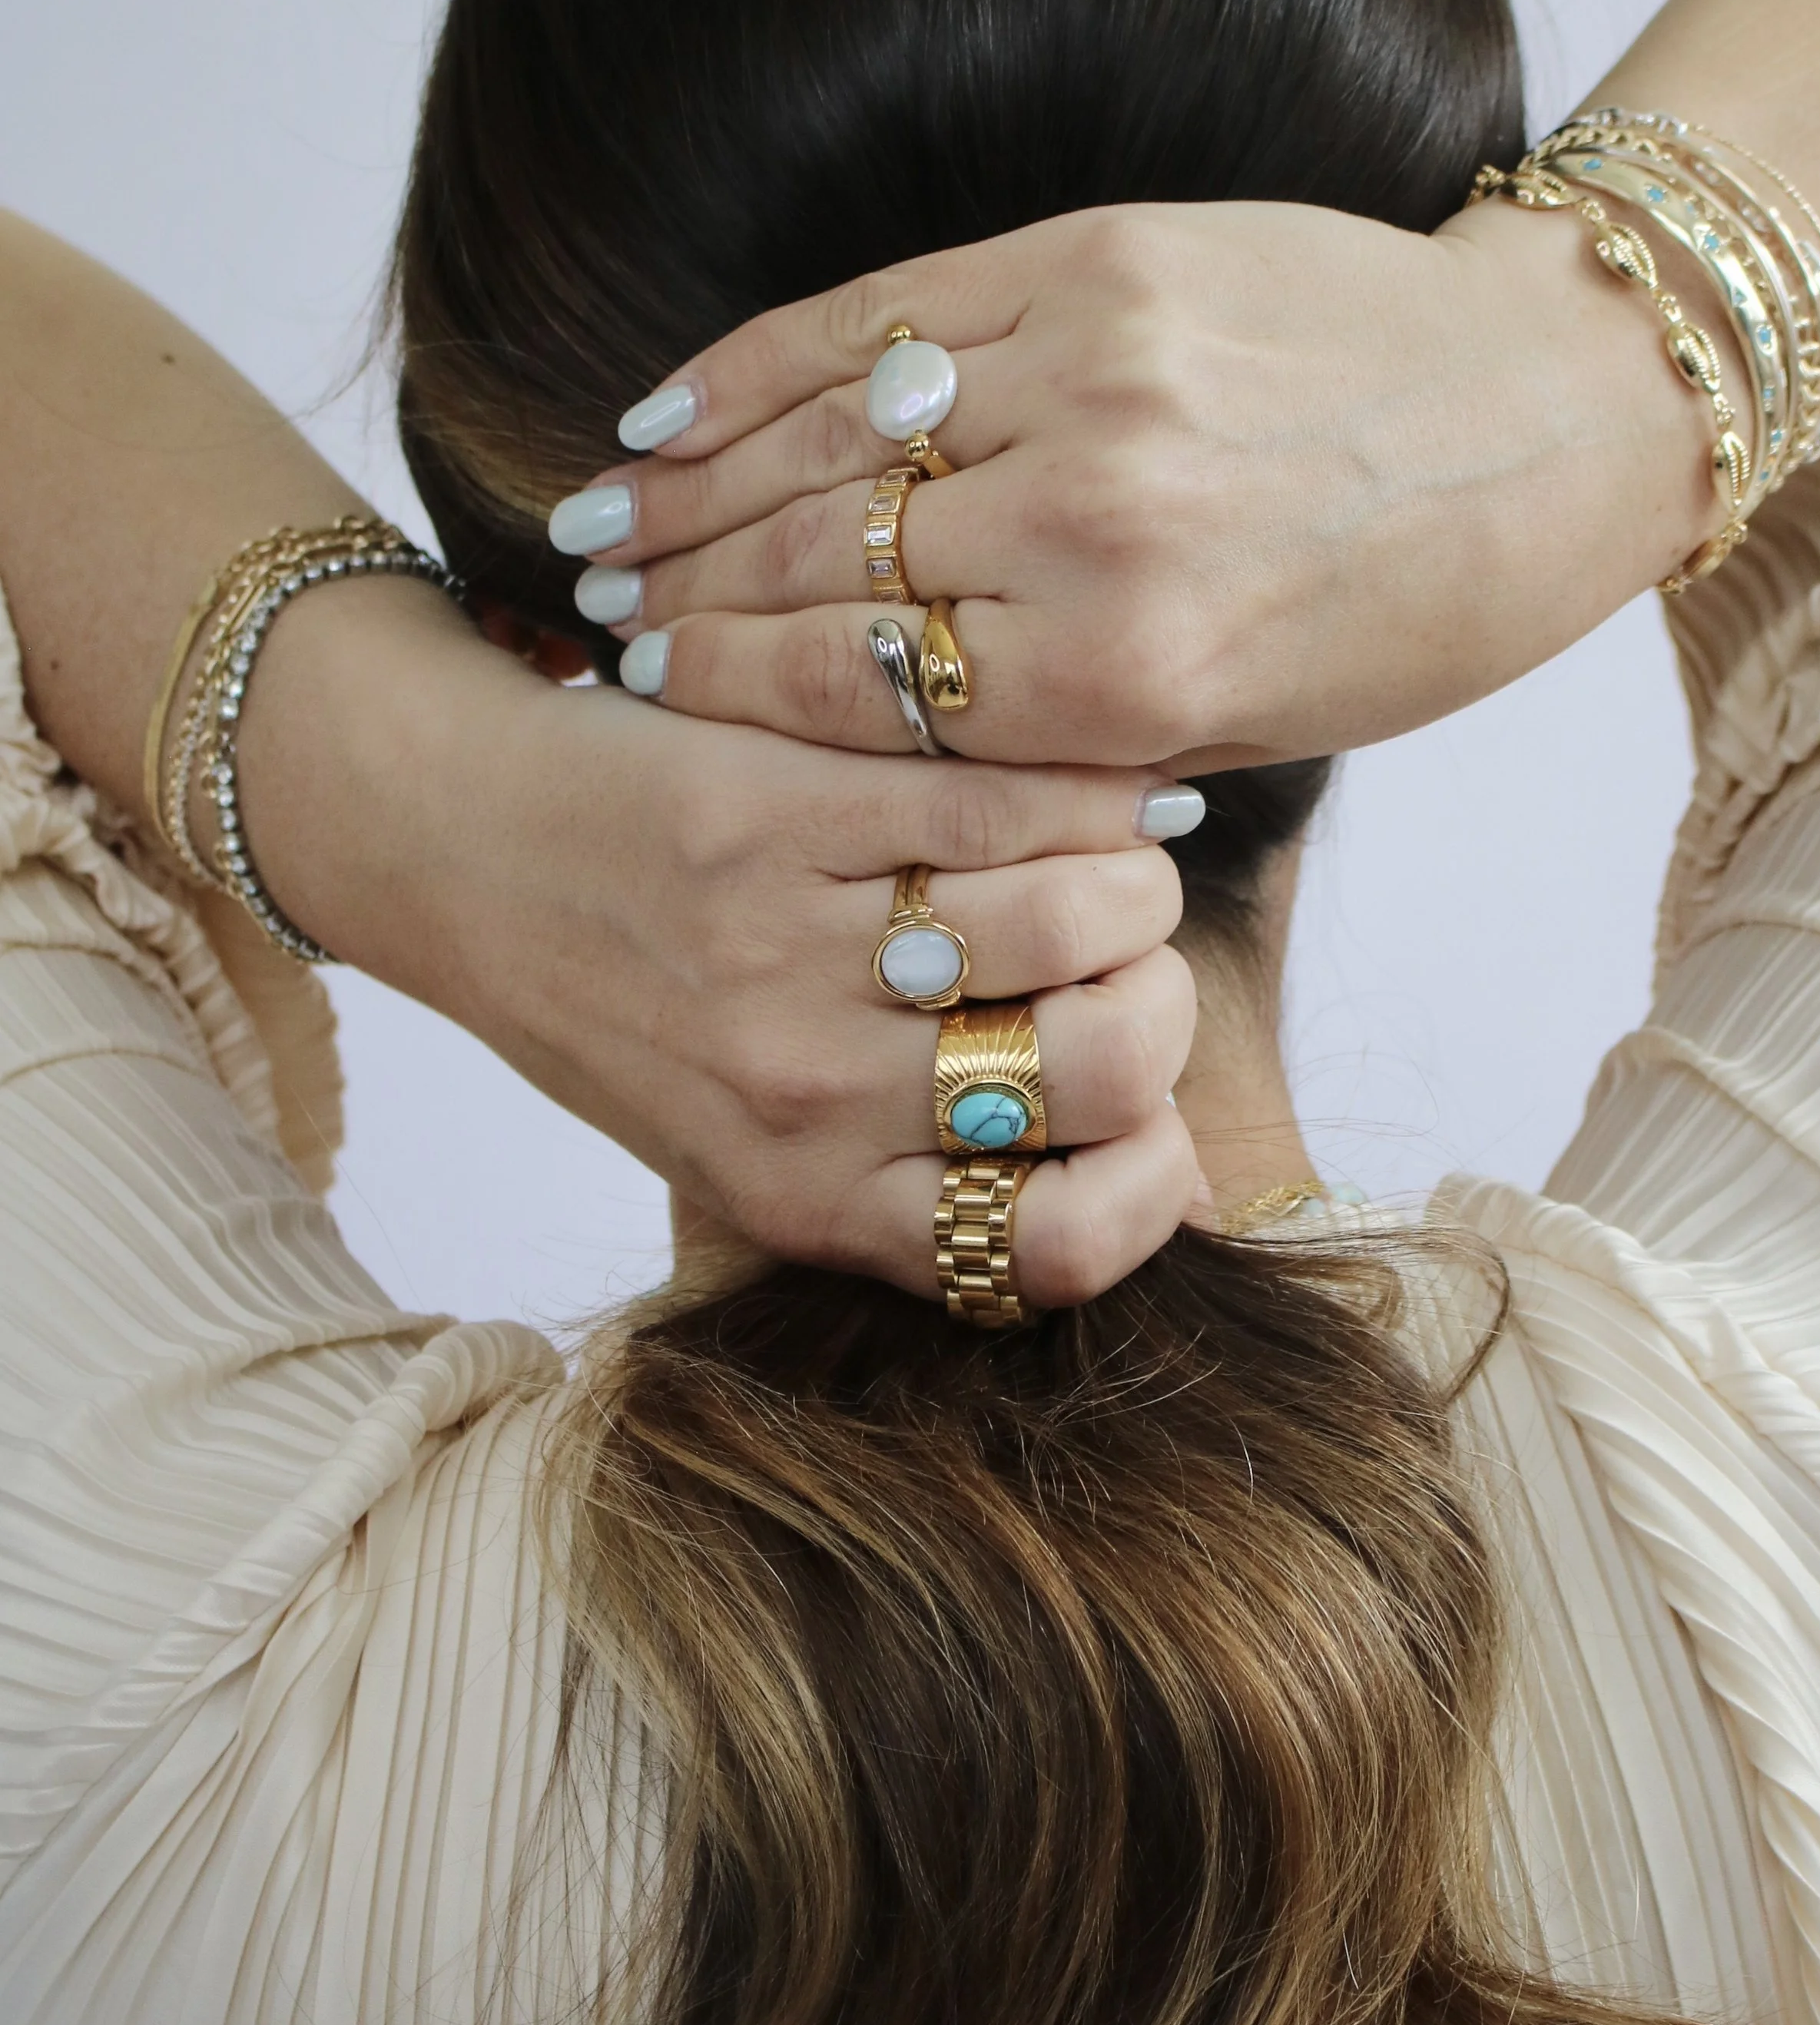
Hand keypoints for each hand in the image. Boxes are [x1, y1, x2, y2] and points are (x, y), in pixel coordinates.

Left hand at [239, 574, 1205, 1302]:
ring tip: (1088, 848)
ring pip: (1082, 914)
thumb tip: (1161, 1153)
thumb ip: (916, 1177)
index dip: (1151, 1174)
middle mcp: (800, 1094)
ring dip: (1123, 870)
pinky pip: (1007, 798)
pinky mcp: (774, 807)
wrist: (454, 844)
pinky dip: (1068, 781)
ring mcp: (785, 951)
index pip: (1063, 1247)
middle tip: (1112, 952)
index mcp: (807, 1200)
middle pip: (1110, 1066)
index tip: (1135, 1107)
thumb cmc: (626, 1001)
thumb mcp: (748, 1145)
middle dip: (1155, 996)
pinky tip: (1052, 777)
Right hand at [551, 197, 1727, 770]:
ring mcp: (1089, 376)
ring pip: (828, 439)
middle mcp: (1093, 526)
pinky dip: (764, 365)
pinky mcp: (1098, 258)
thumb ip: (1062, 741)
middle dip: (680, 596)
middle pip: (816, 566)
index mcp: (1131, 678)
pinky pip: (884, 316)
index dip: (724, 694)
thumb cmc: (1410, 605)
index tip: (642, 695)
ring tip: (599, 522)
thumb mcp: (1248, 733)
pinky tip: (677, 407)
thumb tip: (872, 737)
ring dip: (690, 484)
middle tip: (587, 613)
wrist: (1547, 412)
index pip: (856, 692)